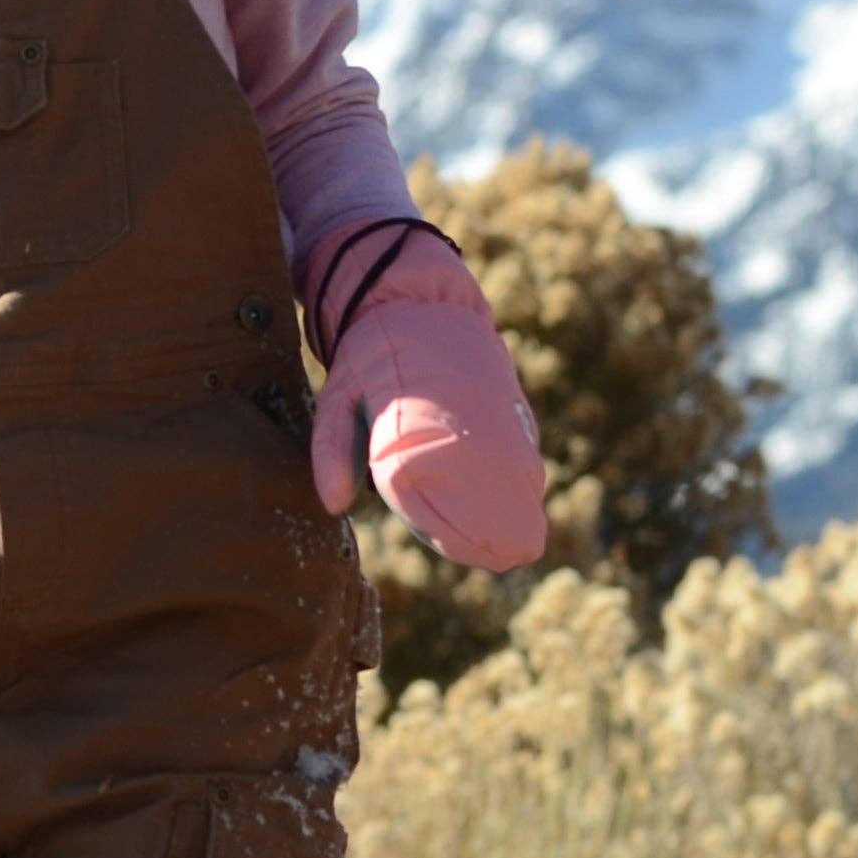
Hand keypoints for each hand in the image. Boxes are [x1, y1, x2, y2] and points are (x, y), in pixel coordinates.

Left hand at [310, 237, 548, 571]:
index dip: (460, 536)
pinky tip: (513, 503)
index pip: (446, 502)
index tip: (473, 554)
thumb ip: (332, 448)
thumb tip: (332, 504)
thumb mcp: (337, 395)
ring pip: (518, 483)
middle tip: (493, 555)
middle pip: (495, 501)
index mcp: (423, 429)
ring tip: (507, 542)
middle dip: (493, 533)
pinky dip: (520, 486)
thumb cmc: (372, 355)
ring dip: (511, 512)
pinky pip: (526, 461)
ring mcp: (500, 419)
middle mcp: (469, 428)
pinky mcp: (515, 412)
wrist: (420, 301)